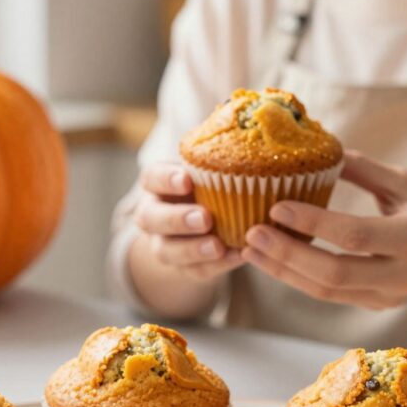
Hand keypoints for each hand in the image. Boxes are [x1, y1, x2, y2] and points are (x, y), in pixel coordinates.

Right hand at [133, 163, 242, 281]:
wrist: (199, 226)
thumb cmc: (210, 186)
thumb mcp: (209, 169)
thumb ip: (222, 158)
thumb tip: (256, 136)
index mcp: (157, 184)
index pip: (151, 178)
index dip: (165, 179)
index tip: (187, 179)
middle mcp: (153, 214)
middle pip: (151, 218)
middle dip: (177, 219)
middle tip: (205, 218)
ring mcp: (164, 243)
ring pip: (167, 250)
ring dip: (193, 249)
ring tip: (218, 246)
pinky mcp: (183, 268)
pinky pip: (196, 270)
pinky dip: (217, 266)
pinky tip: (238, 257)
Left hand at [240, 150, 406, 309]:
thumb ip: (367, 171)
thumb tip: (321, 150)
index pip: (355, 235)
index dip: (313, 223)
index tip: (276, 206)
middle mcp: (400, 275)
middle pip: (334, 274)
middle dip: (287, 256)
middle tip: (251, 233)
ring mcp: (386, 298)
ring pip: (326, 292)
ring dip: (283, 272)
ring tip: (250, 249)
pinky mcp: (374, 307)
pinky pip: (329, 295)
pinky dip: (297, 278)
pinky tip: (272, 259)